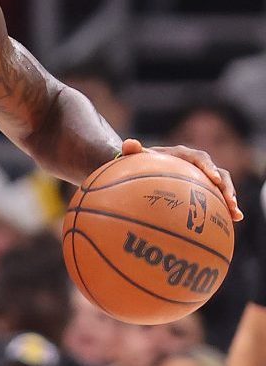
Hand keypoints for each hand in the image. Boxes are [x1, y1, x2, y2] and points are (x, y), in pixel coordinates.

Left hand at [121, 139, 242, 220]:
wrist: (144, 167)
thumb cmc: (139, 161)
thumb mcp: (134, 157)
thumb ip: (130, 150)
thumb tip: (129, 143)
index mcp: (183, 154)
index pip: (200, 158)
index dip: (209, 168)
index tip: (215, 179)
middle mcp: (197, 164)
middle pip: (219, 173)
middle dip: (227, 187)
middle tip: (231, 201)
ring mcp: (202, 176)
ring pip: (222, 186)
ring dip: (230, 199)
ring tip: (236, 215)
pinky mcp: (204, 188)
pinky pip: (217, 197)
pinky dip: (225, 207)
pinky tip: (233, 222)